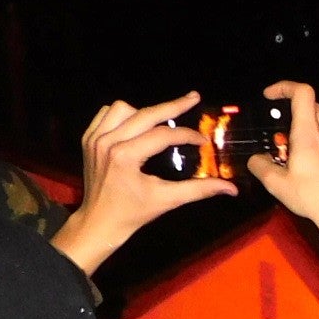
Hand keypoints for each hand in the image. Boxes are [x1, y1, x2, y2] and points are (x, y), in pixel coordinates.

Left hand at [50, 94, 236, 275]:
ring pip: (123, 108)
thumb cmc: (134, 213)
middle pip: (145, 113)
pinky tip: (137, 125)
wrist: (99, 221)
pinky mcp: (88, 138)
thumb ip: (199, 190)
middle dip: (172, 106)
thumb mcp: (167, 200)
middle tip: (193, 98)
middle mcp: (107, 142)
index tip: (203, 140)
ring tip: (160, 122)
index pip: (163, 135)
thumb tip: (231, 188)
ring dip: (144, 112)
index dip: (187, 135)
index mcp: (125, 156)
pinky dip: (123, 115)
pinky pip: (106, 114)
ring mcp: (95, 138)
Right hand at [243, 82, 318, 262]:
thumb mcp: (277, 184)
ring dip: (303, 127)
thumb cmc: (312, 198)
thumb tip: (254, 161)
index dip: (285, 87)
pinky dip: (314, 144)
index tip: (270, 96)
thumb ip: (260, 167)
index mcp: (309, 133)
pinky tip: (304, 164)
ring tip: (287, 147)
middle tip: (277, 122)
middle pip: (312, 106)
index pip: (302, 93)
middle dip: (292, 106)